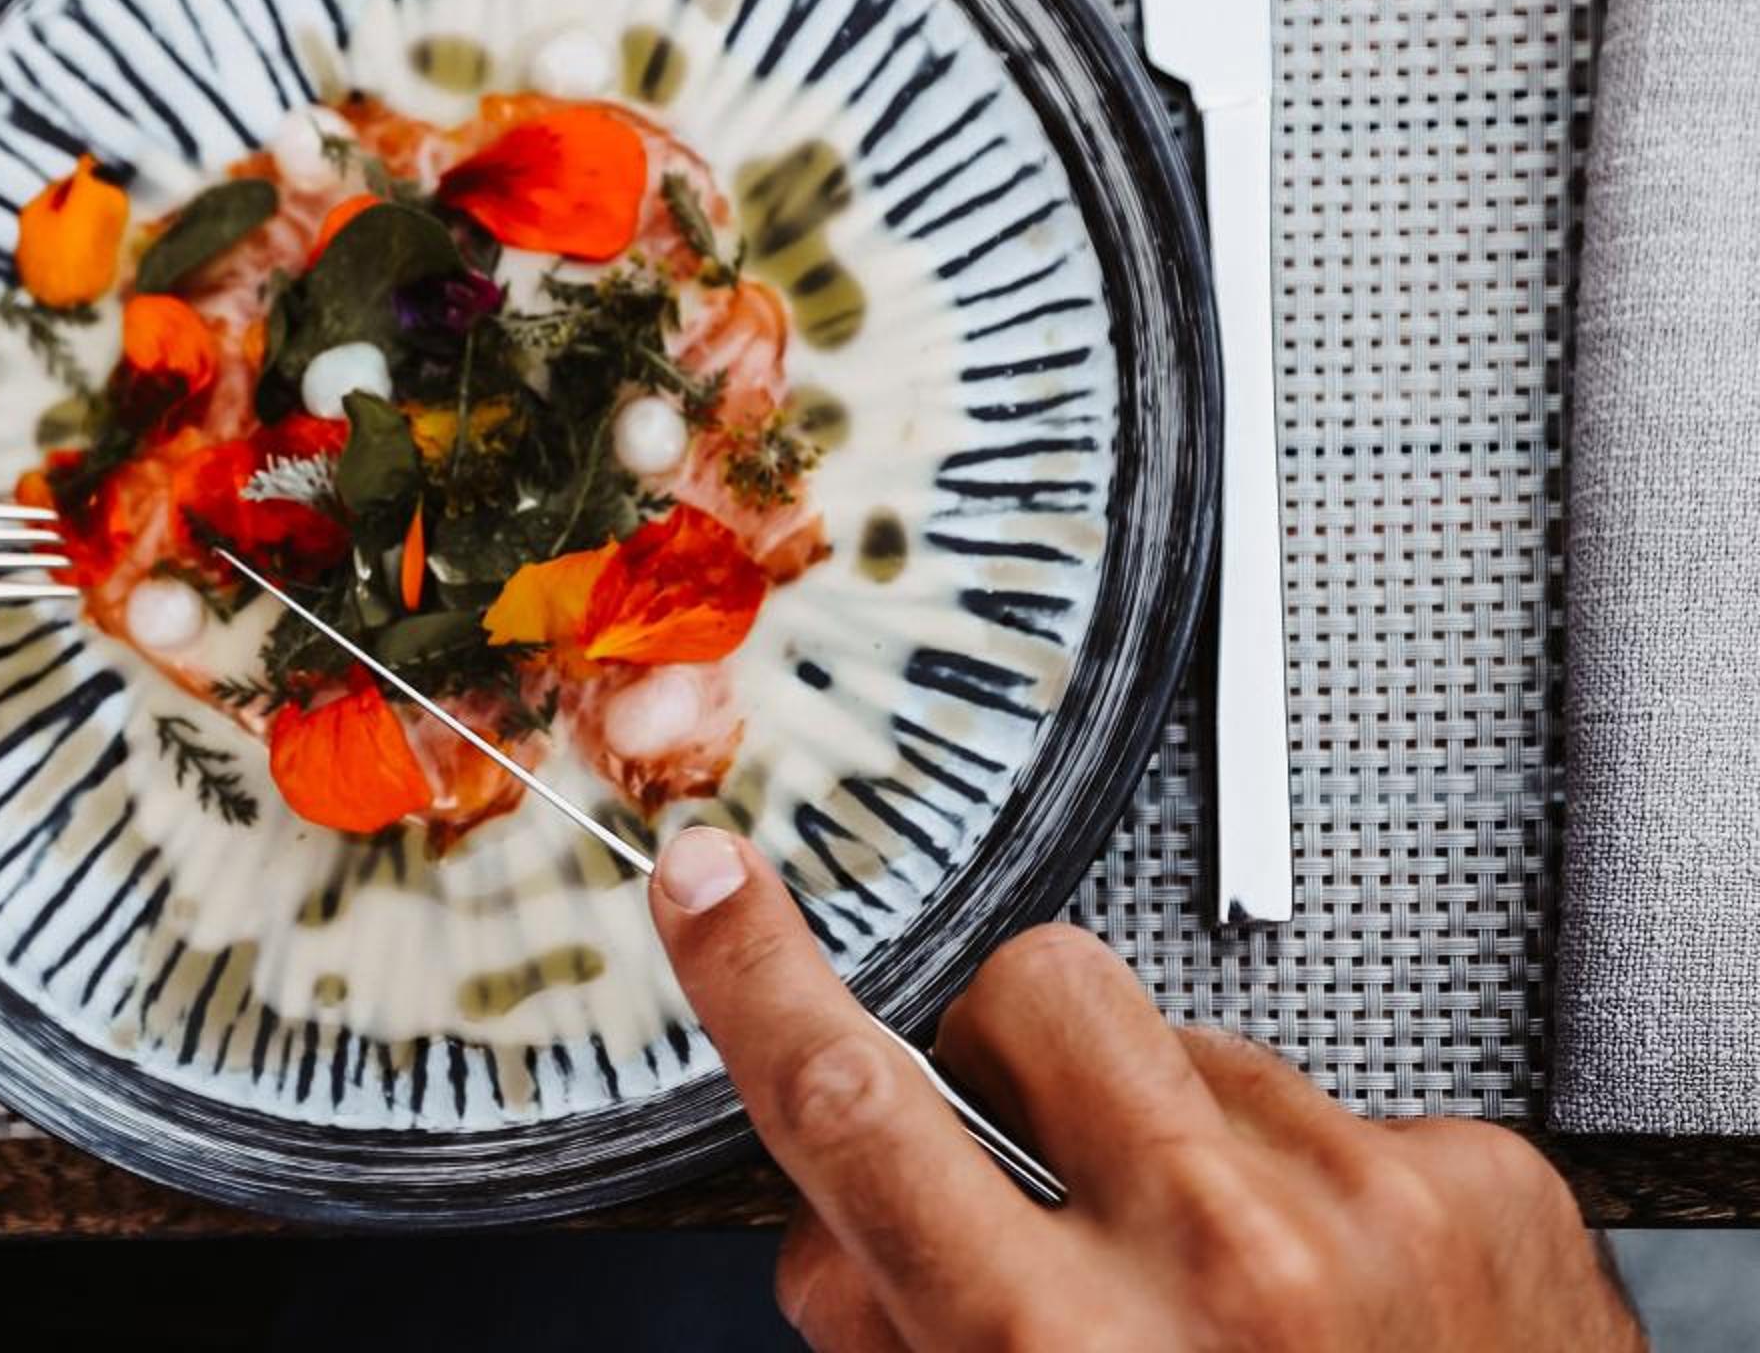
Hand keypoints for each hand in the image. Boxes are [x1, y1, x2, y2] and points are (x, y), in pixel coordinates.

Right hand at [647, 827, 1639, 1351]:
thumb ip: (901, 1335)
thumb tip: (840, 1223)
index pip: (853, 1112)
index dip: (755, 976)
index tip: (708, 883)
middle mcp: (1216, 1262)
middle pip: (1028, 994)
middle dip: (1009, 1054)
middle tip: (1050, 1179)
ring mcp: (1362, 1209)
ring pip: (1185, 1042)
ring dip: (1173, 1134)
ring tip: (1227, 1287)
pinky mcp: (1480, 1185)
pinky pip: (1332, 1106)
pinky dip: (1313, 1189)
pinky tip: (1344, 1302)